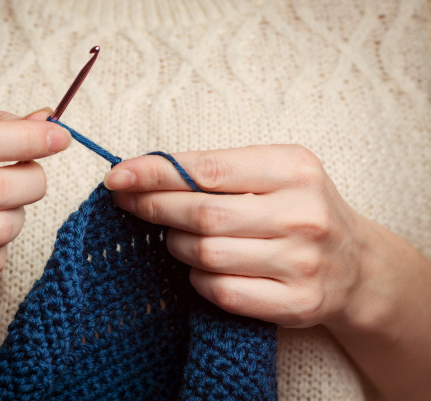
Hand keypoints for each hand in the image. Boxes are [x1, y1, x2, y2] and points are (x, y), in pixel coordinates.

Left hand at [104, 145, 370, 328]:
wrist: (355, 265)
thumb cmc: (298, 209)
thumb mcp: (273, 174)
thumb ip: (218, 170)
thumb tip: (143, 173)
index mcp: (294, 169)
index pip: (209, 169)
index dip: (156, 173)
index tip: (117, 176)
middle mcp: (302, 215)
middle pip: (203, 213)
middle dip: (153, 207)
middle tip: (125, 202)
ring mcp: (302, 263)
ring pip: (206, 255)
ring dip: (175, 245)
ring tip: (172, 236)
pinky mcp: (296, 303)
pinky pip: (221, 291)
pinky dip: (198, 279)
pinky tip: (199, 267)